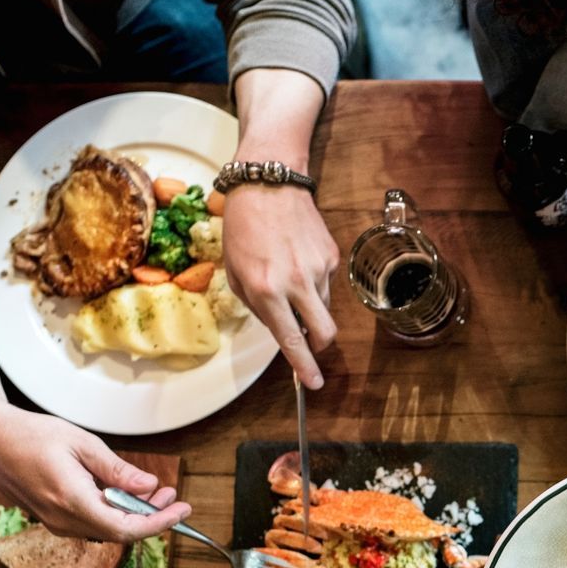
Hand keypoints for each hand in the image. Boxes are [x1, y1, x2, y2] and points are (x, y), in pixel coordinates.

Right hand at [0, 402, 187, 541]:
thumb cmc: (32, 435)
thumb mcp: (82, 444)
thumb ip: (116, 470)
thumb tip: (148, 486)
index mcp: (72, 500)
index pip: (125, 528)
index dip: (158, 523)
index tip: (181, 509)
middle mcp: (62, 519)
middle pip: (119, 532)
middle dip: (151, 516)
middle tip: (171, 495)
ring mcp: (55, 522)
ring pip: (106, 529)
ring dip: (133, 514)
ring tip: (154, 492)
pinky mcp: (52, 519)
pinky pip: (91, 523)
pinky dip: (114, 512)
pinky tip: (125, 494)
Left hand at [221, 183, 340, 390]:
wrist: (267, 183)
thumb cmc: (243, 227)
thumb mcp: (235, 272)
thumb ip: (257, 305)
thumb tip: (281, 328)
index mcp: (266, 289)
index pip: (291, 339)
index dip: (303, 366)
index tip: (312, 383)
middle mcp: (296, 282)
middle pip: (324, 332)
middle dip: (319, 346)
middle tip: (310, 344)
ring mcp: (318, 268)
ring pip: (324, 308)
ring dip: (311, 307)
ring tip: (291, 281)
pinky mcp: (331, 255)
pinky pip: (327, 283)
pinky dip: (314, 282)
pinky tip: (298, 260)